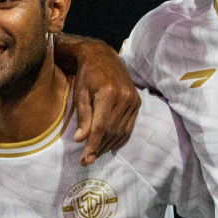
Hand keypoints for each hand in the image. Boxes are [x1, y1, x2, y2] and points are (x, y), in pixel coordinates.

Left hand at [66, 39, 139, 165]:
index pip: (101, 127)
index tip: (86, 160)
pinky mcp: (137, 102)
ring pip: (121, 131)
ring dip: (108, 145)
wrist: (102, 57)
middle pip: (112, 132)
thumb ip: (83, 118)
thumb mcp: (80, 95)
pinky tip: (109, 145)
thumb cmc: (87, 76)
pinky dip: (119, 138)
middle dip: (99, 148)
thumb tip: (81, 140)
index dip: (93, 145)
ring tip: (95, 154)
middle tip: (87, 160)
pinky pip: (129, 126)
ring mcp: (133, 100)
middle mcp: (124, 98)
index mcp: (109, 94)